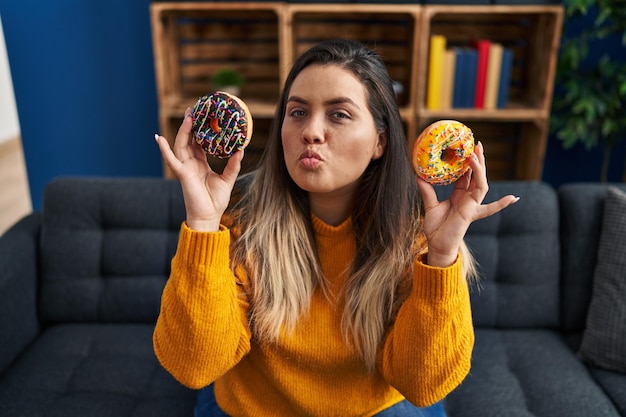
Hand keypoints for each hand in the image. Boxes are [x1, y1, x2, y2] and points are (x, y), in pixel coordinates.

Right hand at [154, 107, 243, 231]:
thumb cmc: (216, 201)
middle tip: (194, 109)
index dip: (200, 130)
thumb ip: (233, 165)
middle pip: (188, 140)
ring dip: (183, 131)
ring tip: (187, 116)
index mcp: (200, 164)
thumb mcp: (228, 179)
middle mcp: (191, 164)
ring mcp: (185, 168)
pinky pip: (171, 160)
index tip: (204, 117)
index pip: (199, 143)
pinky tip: (159, 138)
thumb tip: (241, 150)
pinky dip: (164, 149)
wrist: (208, 217)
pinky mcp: (182, 174)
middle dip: (190, 125)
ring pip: (181, 145)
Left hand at [416, 141, 518, 267]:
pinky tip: (513, 199)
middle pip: (476, 175)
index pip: (465, 175)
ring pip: (480, 184)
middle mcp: (468, 198)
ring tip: (476, 155)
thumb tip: (418, 176)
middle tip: (477, 144)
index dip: (467, 163)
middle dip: (478, 160)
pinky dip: (501, 203)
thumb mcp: (430, 205)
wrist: (437, 244)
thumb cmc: (435, 227)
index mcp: (459, 195)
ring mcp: (472, 205)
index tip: (467, 148)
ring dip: (480, 170)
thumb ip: (427, 191)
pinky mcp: (471, 213)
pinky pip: (488, 206)